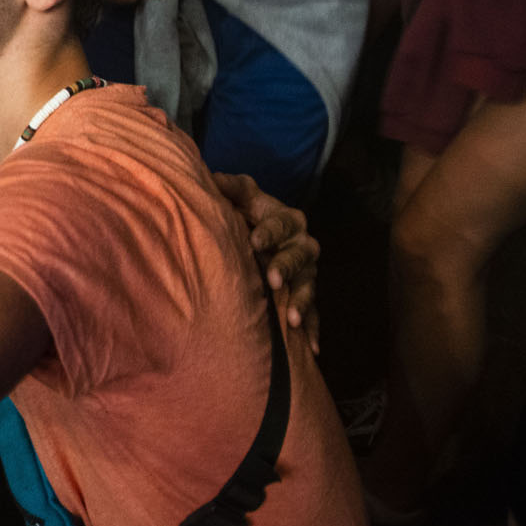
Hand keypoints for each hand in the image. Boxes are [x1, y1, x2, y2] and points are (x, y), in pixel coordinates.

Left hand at [213, 172, 320, 355]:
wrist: (263, 238)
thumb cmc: (248, 214)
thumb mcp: (241, 198)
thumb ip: (231, 187)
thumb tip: (211, 176)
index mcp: (287, 220)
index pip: (280, 223)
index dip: (268, 231)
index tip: (253, 241)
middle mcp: (302, 246)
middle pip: (299, 255)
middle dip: (286, 267)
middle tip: (272, 280)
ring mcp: (307, 273)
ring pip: (308, 287)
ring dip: (300, 302)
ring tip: (290, 319)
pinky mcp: (306, 296)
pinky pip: (314, 315)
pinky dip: (313, 330)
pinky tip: (312, 349)